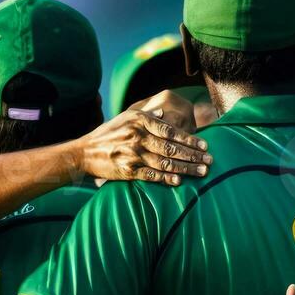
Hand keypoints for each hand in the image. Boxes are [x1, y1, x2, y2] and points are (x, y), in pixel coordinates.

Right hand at [78, 95, 210, 186]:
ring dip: (186, 168)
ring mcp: (133, 155)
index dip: (189, 139)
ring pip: (165, 163)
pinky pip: (152, 175)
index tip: (205, 145)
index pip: (171, 131)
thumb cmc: (109, 134)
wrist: (85, 152)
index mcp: (140, 122)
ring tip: (202, 172)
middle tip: (210, 160)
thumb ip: (147, 116)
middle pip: (172, 148)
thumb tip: (165, 113)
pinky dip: (166, 178)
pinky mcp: (128, 171)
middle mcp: (138, 137)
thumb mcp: (126, 118)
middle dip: (193, 155)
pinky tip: (179, 181)